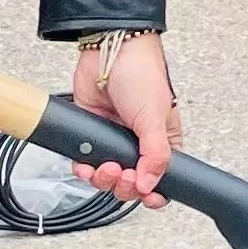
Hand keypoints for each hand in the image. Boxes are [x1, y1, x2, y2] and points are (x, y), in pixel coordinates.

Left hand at [69, 33, 176, 204]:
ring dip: (104, 179)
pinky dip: (84, 169)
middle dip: (126, 185)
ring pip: (107, 177)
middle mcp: (138, 143)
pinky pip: (85, 163)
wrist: (109, 50)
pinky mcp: (91, 134)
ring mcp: (113, 140)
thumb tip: (149, 185)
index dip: (155, 192)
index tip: (148, 197)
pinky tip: (87, 163)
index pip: (162, 177)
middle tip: (123, 175)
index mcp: (163, 140)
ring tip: (105, 166)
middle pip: (133, 182)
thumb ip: (155, 155)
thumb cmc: (141, 73)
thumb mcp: (155, 117)